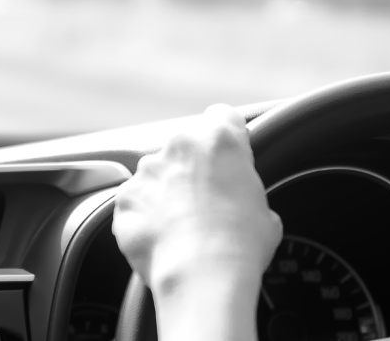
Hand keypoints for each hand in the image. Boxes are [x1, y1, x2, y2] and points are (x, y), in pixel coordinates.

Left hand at [114, 104, 282, 339]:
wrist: (201, 274)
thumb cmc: (240, 244)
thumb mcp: (265, 211)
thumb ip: (247, 192)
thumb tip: (245, 208)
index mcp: (219, 138)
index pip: (222, 117)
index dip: (226, 138)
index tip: (228, 158)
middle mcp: (179, 145)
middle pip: (185, 146)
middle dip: (193, 168)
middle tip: (207, 202)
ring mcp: (147, 170)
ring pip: (157, 173)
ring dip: (165, 191)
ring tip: (183, 227)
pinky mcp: (124, 197)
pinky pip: (135, 202)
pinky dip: (144, 216)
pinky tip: (162, 238)